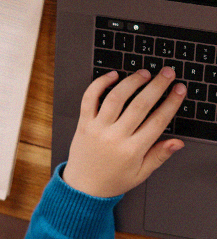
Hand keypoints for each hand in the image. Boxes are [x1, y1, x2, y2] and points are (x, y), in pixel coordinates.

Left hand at [62, 67, 185, 197]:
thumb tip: (177, 142)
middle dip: (156, 86)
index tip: (178, 89)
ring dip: (131, 82)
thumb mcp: (140, 173)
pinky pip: (89, 98)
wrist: (83, 187)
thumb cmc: (112, 179)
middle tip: (166, 74)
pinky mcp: (83, 122)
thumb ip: (159, 155)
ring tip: (143, 73)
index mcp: (132, 150)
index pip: (157, 121)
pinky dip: (99, 84)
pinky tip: (112, 76)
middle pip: (139, 105)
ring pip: (115, 98)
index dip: (171, 103)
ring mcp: (97, 128)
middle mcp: (115, 136)